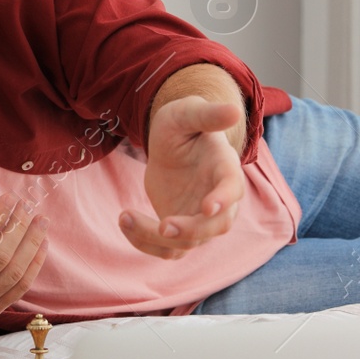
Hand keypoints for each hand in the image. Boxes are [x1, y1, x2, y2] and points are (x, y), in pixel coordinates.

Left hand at [121, 96, 245, 258]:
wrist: (170, 144)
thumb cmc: (183, 124)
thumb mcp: (188, 113)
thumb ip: (207, 115)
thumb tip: (235, 109)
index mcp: (225, 169)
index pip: (232, 188)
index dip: (224, 198)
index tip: (208, 207)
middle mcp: (220, 200)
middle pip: (216, 226)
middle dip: (192, 230)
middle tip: (162, 226)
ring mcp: (201, 219)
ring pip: (188, 243)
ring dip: (156, 239)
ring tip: (124, 217)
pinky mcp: (180, 229)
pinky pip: (167, 248)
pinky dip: (144, 243)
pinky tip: (124, 221)